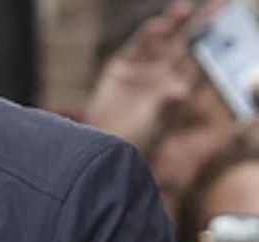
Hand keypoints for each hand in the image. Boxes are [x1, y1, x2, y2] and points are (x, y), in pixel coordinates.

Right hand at [84, 1, 214, 153]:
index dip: (210, 40)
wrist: (100, 146)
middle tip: (216, 4)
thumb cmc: (133, 140)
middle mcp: (162, 77)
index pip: (199, 59)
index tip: (221, 21)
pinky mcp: (119, 70)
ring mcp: (142, 72)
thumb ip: (167, 104)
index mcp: (179, 88)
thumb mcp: (155, 123)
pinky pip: (136, 48)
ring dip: (173, 25)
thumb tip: (179, 91)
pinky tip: (158, 26)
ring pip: (162, 42)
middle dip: (198, 25)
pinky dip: (145, 37)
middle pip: (184, 45)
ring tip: (184, 8)